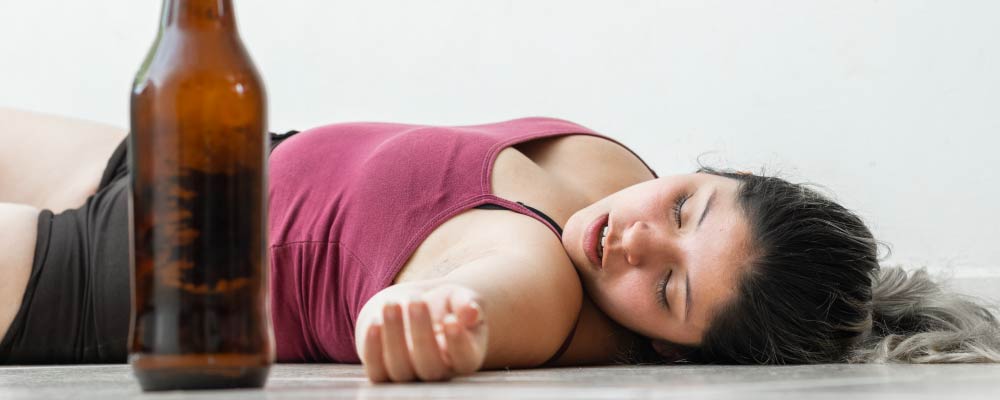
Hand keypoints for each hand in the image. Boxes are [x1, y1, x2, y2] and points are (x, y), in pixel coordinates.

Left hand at [360, 284, 487, 382]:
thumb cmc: (444, 305)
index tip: (451, 320)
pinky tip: (375, 322)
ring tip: (391, 305)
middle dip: (422, 334)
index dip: (458, 343)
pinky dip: (373, 348)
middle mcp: (438, 373)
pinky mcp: (383, 373)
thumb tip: (471, 312)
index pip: (465, 359)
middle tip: (417, 300)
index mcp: (465, 357)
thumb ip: (467, 303)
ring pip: (400, 369)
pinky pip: (376, 371)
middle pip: (430, 366)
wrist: (413, 308)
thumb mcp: (460, 298)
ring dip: (394, 337)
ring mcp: (409, 376)